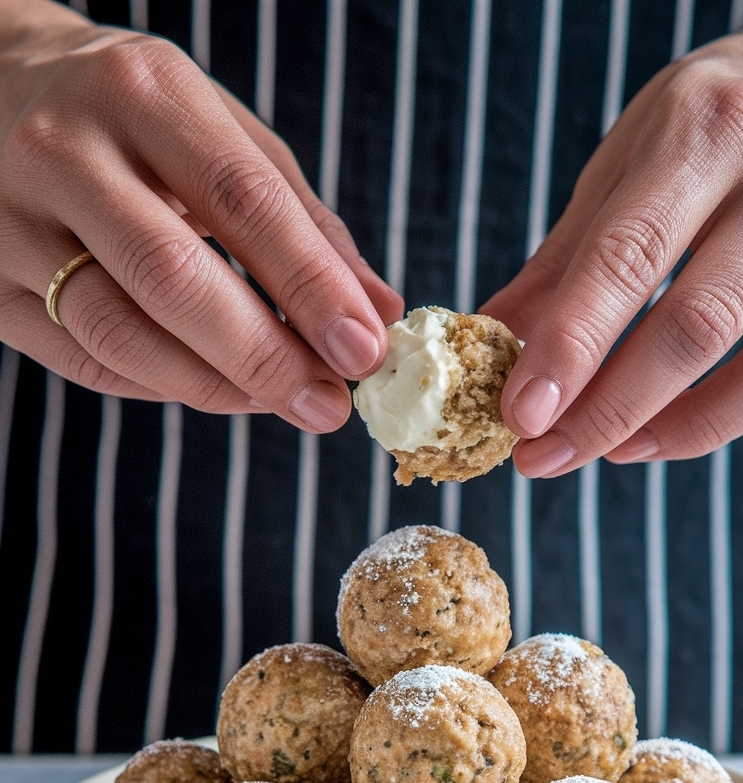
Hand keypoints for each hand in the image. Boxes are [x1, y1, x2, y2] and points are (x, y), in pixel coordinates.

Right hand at [0, 1, 401, 429]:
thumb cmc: (127, 115)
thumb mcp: (217, 129)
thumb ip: (300, 219)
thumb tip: (378, 310)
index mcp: (141, 92)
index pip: (240, 199)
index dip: (310, 284)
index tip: (364, 349)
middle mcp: (65, 150)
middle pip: (173, 277)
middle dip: (266, 355)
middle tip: (329, 403)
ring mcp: (10, 221)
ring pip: (120, 333)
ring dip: (216, 385)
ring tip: (281, 403)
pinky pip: (85, 360)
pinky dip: (162, 386)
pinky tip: (214, 388)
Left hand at [482, 0, 742, 475]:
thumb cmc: (720, 114)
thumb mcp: (631, 153)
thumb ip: (567, 251)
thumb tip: (492, 334)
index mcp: (701, 133)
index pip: (626, 258)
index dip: (570, 346)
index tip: (518, 412)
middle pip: (690, 327)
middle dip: (604, 409)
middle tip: (538, 455)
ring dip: (661, 428)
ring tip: (596, 452)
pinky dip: (715, 421)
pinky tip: (655, 436)